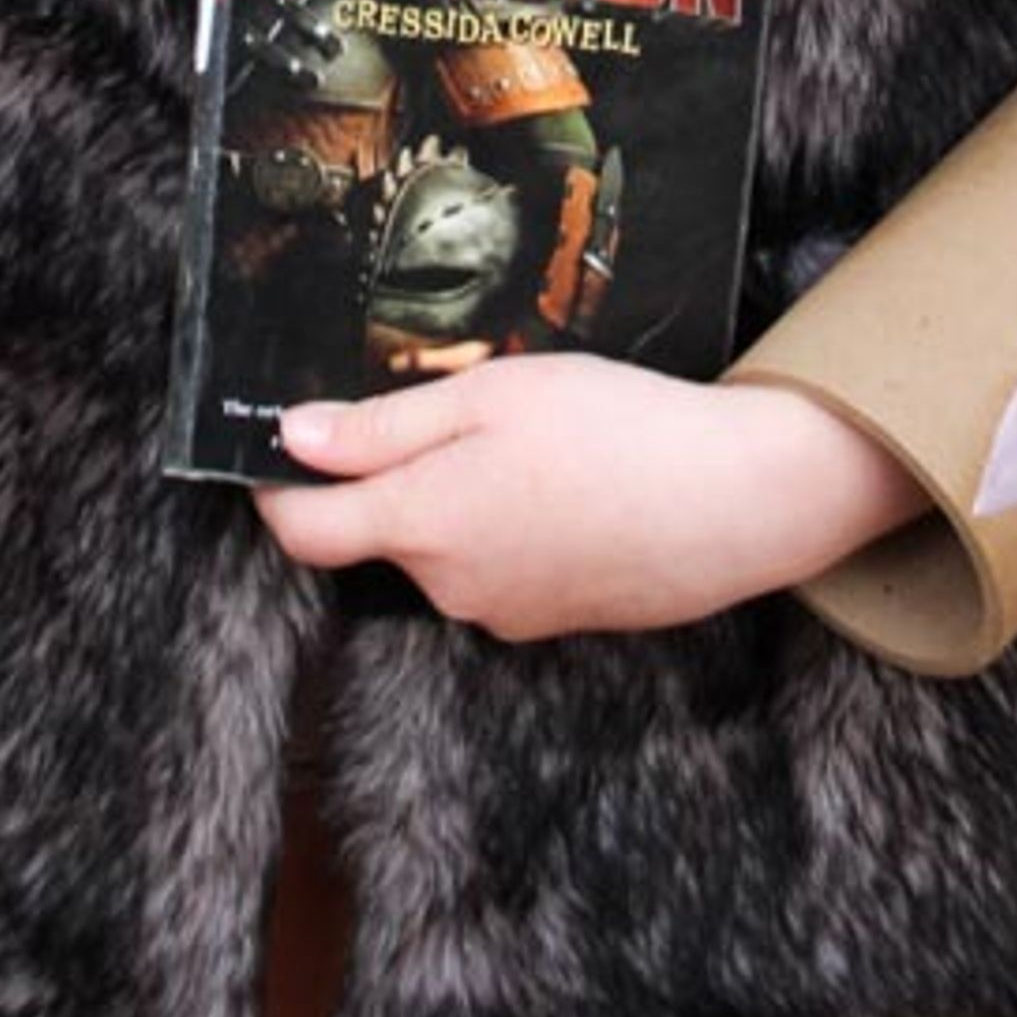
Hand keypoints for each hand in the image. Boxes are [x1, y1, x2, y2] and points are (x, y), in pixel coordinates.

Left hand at [254, 356, 919, 640]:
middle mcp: (450, 585)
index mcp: (421, 524)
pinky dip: (514, 525)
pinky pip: (501, 568)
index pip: (303, 530)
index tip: (286, 440)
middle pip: (380, 533)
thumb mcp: (488, 396)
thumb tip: (291, 439)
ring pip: (446, 548)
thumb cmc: (612, 429)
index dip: (279, 486)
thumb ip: (381, 427)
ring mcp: (505, 612)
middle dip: (397, 476)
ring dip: (462, 499)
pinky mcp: (555, 619)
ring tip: (535, 439)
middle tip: (460, 406)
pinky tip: (571, 483)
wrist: (737, 502)